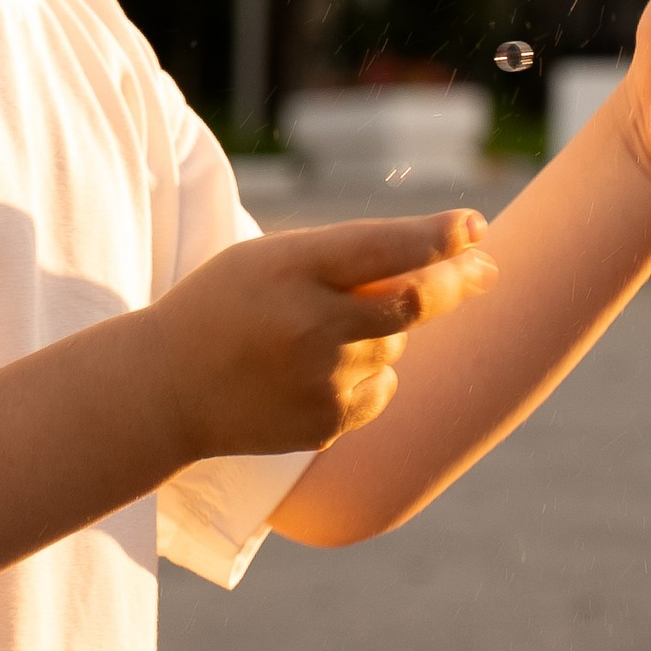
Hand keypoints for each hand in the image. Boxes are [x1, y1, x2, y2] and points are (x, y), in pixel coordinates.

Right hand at [154, 209, 498, 460]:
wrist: (165, 390)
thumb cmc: (224, 307)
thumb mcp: (269, 260)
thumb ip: (342, 259)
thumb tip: (435, 264)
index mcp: (291, 269)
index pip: (384, 247)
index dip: (439, 237)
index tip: (476, 226)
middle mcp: (311, 324)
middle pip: (413, 302)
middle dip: (458, 281)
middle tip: (485, 269)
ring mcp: (320, 379)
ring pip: (395, 346)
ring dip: (382, 333)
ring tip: (323, 334)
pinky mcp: (325, 424)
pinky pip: (380, 391)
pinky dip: (366, 376)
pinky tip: (315, 372)